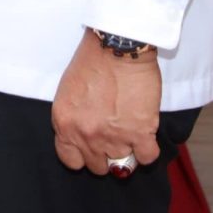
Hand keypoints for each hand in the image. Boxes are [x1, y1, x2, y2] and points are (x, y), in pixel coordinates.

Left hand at [52, 30, 161, 174]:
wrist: (118, 46)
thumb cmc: (92, 62)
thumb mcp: (68, 92)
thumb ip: (74, 117)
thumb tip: (84, 135)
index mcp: (64, 123)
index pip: (70, 160)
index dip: (82, 156)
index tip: (91, 148)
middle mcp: (85, 134)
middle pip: (97, 166)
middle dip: (105, 154)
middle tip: (113, 137)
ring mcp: (113, 137)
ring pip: (122, 166)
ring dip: (127, 151)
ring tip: (130, 133)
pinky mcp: (140, 133)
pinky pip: (147, 158)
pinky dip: (148, 150)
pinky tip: (146, 135)